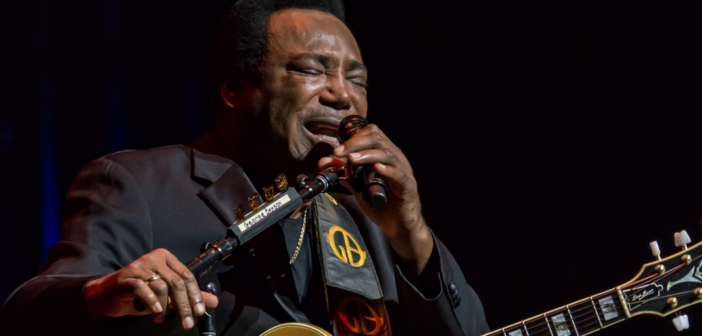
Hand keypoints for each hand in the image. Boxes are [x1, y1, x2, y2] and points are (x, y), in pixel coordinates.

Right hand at [84, 248, 217, 328]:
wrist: (107, 296)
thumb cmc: (139, 295)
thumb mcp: (167, 296)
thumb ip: (189, 296)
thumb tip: (214, 302)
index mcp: (166, 258)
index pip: (187, 275)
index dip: (196, 295)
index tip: (200, 312)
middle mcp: (153, 258)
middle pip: (176, 282)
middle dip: (184, 305)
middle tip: (187, 322)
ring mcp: (138, 266)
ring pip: (162, 286)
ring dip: (165, 307)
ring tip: (160, 318)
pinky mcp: (126, 278)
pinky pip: (143, 288)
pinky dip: (151, 301)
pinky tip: (154, 311)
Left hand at [318, 124, 432, 272]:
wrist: (399, 226)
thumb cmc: (382, 204)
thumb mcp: (359, 187)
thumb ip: (344, 174)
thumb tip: (325, 163)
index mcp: (384, 155)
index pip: (371, 134)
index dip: (352, 138)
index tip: (336, 150)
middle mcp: (395, 158)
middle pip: (377, 138)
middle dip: (355, 142)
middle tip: (338, 152)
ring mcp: (403, 171)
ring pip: (387, 154)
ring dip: (367, 154)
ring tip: (351, 159)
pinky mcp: (408, 186)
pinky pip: (399, 175)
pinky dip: (388, 170)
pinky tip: (377, 168)